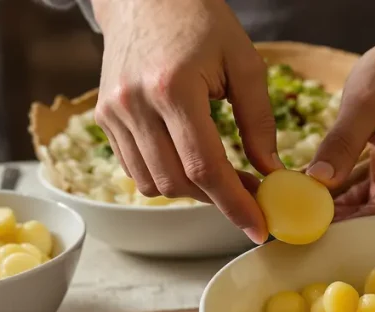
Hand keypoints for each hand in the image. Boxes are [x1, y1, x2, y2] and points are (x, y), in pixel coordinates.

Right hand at [91, 0, 280, 243]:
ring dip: (190, 190)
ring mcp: (113, 113)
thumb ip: (259, 120)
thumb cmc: (200, 20)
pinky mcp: (103, 118)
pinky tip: (189, 160)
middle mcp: (135, 104)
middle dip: (217, 198)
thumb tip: (270, 171)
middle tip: (251, 194)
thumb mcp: (243, 62)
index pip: (205, 167)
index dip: (234, 204)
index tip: (258, 227)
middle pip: (178, 182)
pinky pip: (135, 168)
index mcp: (173, 88)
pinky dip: (165, 175)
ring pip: (154, 183)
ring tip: (221, 176)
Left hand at [306, 36, 374, 220]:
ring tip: (305, 212)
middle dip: (345, 225)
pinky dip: (358, 205)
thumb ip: (341, 142)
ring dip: (348, 217)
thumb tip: (315, 182)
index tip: (308, 228)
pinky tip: (325, 202)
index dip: (348, 225)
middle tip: (298, 222)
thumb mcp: (365, 98)